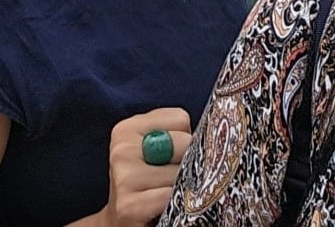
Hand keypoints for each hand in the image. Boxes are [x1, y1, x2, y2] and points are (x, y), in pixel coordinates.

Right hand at [97, 108, 193, 226]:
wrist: (123, 222)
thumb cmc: (148, 182)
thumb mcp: (154, 149)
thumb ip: (174, 134)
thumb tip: (212, 133)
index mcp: (126, 129)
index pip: (180, 118)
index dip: (185, 139)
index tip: (171, 156)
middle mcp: (122, 149)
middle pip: (184, 143)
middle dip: (186, 161)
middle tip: (170, 177)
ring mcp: (124, 178)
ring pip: (181, 173)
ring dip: (183, 186)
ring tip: (167, 193)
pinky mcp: (129, 206)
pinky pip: (171, 196)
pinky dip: (177, 204)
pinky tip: (165, 208)